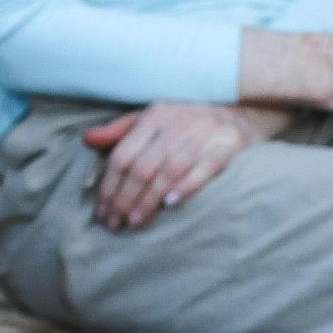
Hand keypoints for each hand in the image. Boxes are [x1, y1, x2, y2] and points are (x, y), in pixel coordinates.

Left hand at [83, 102, 288, 230]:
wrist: (245, 109)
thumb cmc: (191, 120)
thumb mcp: (155, 119)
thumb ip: (122, 131)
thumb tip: (87, 141)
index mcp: (154, 116)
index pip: (123, 155)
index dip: (109, 185)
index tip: (102, 211)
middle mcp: (177, 123)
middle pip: (142, 167)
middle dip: (125, 199)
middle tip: (115, 223)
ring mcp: (204, 133)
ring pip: (168, 171)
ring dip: (149, 200)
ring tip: (135, 221)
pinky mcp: (229, 144)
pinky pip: (204, 168)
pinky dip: (186, 186)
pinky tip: (171, 204)